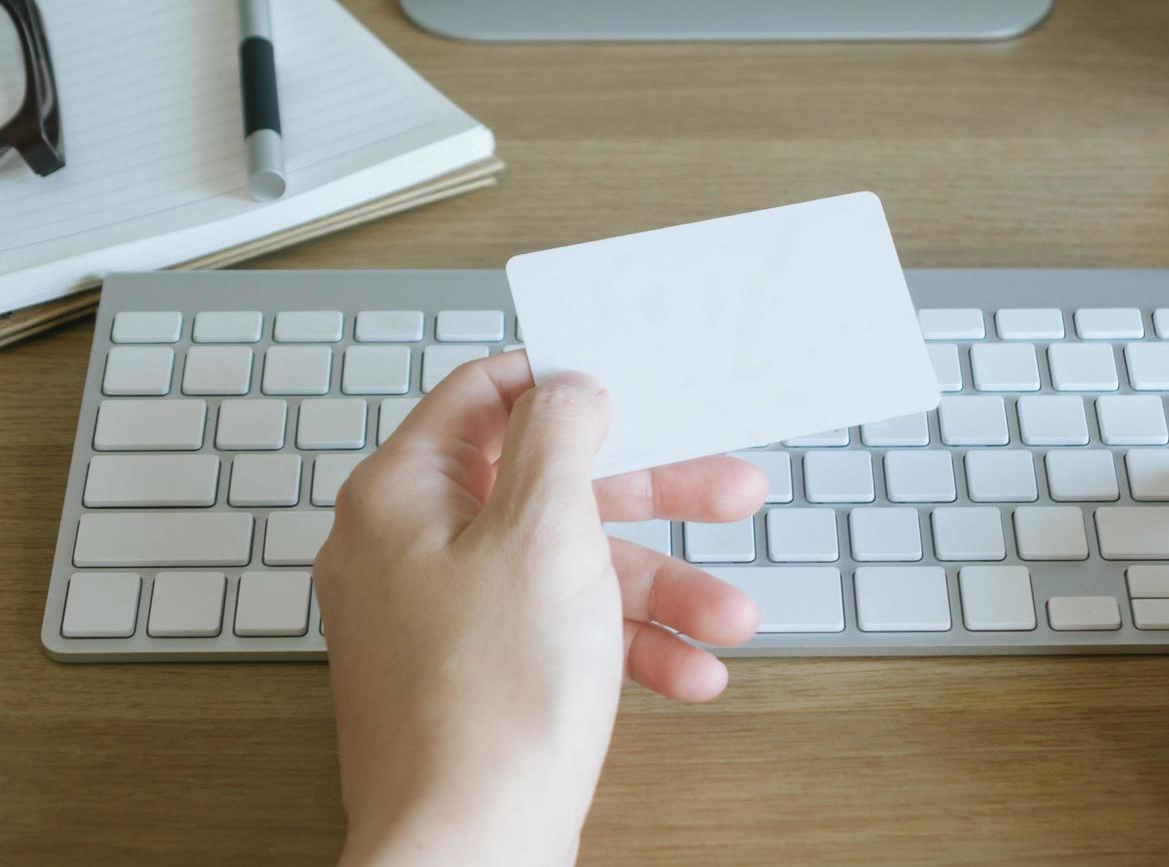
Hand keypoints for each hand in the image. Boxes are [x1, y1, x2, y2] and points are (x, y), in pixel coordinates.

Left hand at [314, 352, 764, 866]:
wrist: (469, 854)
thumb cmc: (487, 706)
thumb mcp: (543, 535)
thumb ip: (558, 440)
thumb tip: (565, 386)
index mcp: (404, 495)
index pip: (484, 395)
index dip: (563, 384)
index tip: (631, 388)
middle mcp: (413, 549)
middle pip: (548, 487)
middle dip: (652, 498)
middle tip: (726, 489)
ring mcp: (444, 616)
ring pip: (569, 567)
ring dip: (660, 589)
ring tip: (730, 615)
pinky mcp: (479, 674)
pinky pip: (561, 632)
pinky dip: (626, 646)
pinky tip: (688, 671)